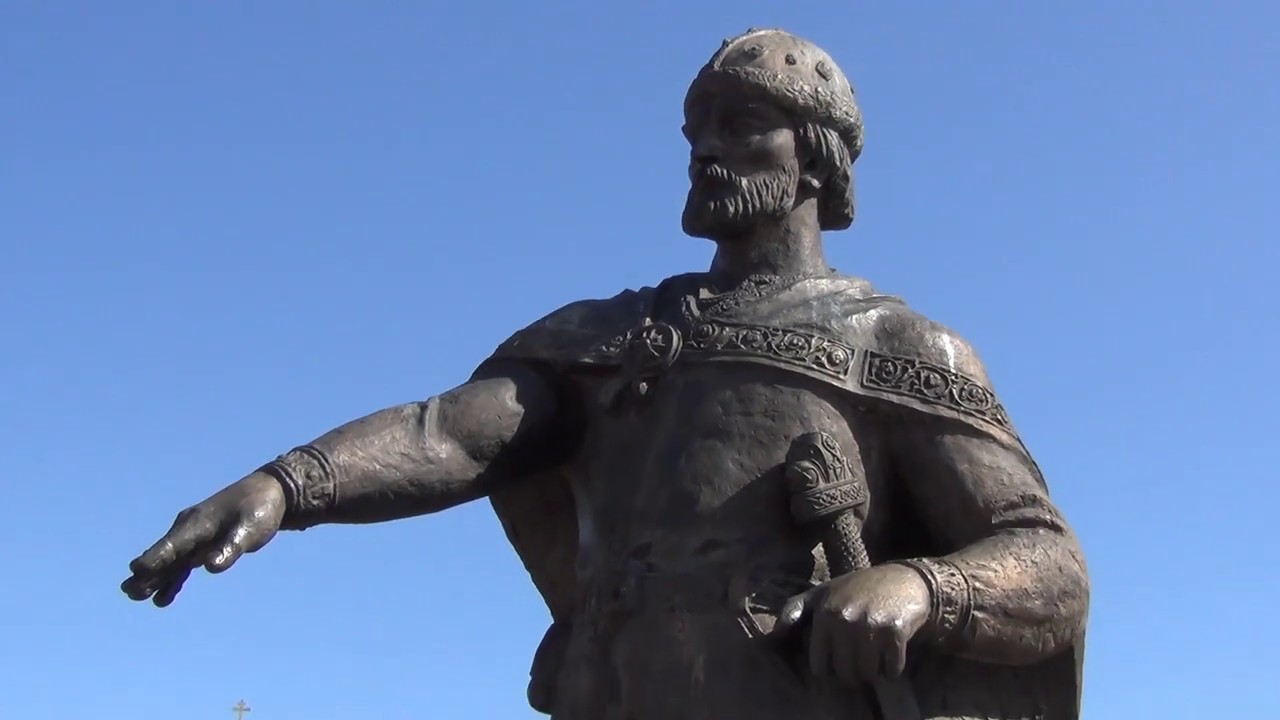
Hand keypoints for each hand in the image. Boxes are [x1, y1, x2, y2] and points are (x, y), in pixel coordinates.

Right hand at [120, 471, 285, 606]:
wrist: (271, 492)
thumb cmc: (259, 509)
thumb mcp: (250, 528)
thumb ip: (230, 547)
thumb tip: (210, 567)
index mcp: (197, 524)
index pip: (172, 545)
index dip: (154, 559)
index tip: (136, 571)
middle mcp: (190, 528)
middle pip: (164, 553)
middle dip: (147, 572)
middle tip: (128, 591)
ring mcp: (195, 535)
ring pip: (171, 560)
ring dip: (156, 577)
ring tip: (137, 596)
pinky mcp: (204, 542)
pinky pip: (183, 562)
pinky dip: (173, 577)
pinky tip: (164, 596)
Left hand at [774, 563, 931, 685]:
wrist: (905, 578)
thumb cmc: (858, 588)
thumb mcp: (822, 593)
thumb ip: (795, 610)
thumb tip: (775, 634)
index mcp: (824, 614)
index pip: (820, 666)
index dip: (831, 668)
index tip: (840, 658)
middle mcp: (844, 620)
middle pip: (844, 673)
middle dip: (853, 672)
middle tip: (861, 658)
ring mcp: (869, 625)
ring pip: (866, 673)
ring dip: (874, 671)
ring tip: (876, 655)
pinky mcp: (894, 631)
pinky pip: (891, 669)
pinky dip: (893, 668)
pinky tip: (892, 653)